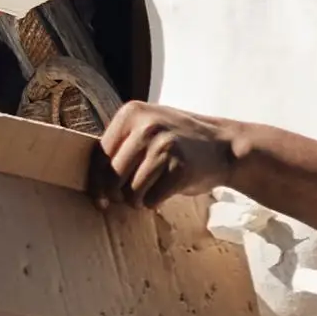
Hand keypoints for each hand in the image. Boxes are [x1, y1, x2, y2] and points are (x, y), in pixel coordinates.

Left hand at [100, 101, 240, 205]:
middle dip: (117, 195)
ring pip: (132, 191)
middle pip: (113, 176)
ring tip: (151, 191)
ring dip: (138, 200)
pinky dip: (155, 202)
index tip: (99, 199)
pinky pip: (152, 199)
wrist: (224, 146)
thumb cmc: (179, 142)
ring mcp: (165, 146)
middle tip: (127, 199)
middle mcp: (147, 126)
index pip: (100, 154)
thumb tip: (92, 178)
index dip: (96, 182)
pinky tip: (166, 191)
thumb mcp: (149, 126)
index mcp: (132, 113)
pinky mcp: (180, 168)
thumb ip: (122, 143)